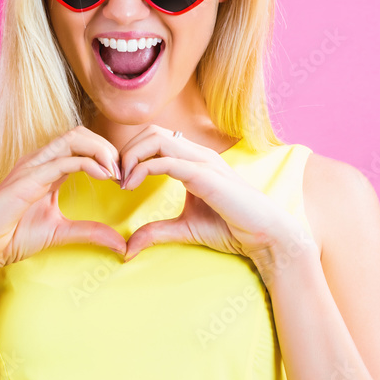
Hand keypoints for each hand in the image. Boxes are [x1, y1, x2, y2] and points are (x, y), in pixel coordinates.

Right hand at [0, 126, 126, 271]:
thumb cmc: (12, 236)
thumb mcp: (61, 233)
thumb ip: (90, 232)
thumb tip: (121, 244)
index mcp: (48, 168)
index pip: (82, 143)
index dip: (106, 154)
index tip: (123, 177)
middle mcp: (40, 160)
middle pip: (81, 132)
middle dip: (108, 146)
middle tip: (124, 172)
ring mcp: (33, 165)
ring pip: (74, 137)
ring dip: (102, 150)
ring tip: (117, 172)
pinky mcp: (29, 178)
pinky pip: (64, 160)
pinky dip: (90, 163)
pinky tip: (105, 176)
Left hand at [118, 125, 306, 265]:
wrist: (264, 235)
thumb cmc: (231, 228)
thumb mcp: (184, 229)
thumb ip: (156, 232)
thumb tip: (128, 247)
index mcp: (195, 160)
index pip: (155, 139)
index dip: (131, 154)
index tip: (119, 180)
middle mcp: (198, 154)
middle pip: (151, 131)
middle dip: (126, 150)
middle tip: (115, 177)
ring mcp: (203, 161)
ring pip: (157, 139)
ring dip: (131, 156)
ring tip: (122, 180)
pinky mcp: (205, 175)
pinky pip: (167, 161)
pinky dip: (143, 169)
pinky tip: (132, 185)